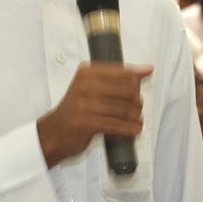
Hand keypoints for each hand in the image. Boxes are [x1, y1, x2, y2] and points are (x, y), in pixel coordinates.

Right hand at [36, 63, 152, 168]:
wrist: (54, 132)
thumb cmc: (77, 109)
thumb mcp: (93, 87)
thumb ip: (120, 77)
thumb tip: (148, 69)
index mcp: (88, 72)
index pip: (125, 73)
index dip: (136, 85)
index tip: (137, 93)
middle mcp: (86, 85)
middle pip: (128, 91)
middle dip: (137, 103)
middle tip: (137, 110)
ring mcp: (85, 104)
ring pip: (124, 109)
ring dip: (135, 118)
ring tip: (137, 122)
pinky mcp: (87, 122)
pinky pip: (117, 125)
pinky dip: (129, 130)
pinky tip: (133, 131)